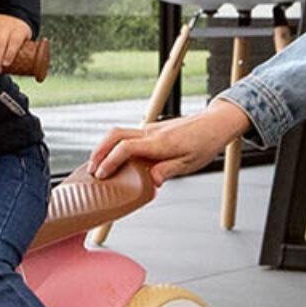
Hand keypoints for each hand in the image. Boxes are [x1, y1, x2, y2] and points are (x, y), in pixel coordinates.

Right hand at [89, 99, 252, 185]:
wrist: (214, 123)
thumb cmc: (205, 143)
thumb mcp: (189, 164)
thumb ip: (168, 171)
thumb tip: (152, 182)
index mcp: (159, 143)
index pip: (125, 148)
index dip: (110, 161)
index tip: (101, 174)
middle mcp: (150, 133)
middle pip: (114, 135)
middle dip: (98, 151)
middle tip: (91, 170)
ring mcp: (149, 129)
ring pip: (118, 133)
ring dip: (104, 147)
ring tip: (99, 165)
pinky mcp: (151, 130)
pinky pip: (127, 136)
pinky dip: (115, 146)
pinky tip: (116, 159)